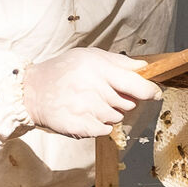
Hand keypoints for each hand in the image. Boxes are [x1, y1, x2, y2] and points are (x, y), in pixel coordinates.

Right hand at [21, 47, 160, 138]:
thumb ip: (118, 62)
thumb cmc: (62, 71)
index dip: (150, 91)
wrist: (32, 91)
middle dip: (122, 100)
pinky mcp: (79, 126)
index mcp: (97, 68)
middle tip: (103, 94)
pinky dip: (99, 124)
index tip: (156, 93)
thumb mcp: (88, 56)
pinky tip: (85, 114)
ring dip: (110, 113)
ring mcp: (85, 109)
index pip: (135, 83)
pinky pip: (105, 130)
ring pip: (117, 118)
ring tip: (90, 103)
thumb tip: (144, 68)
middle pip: (128, 103)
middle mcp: (92, 88)